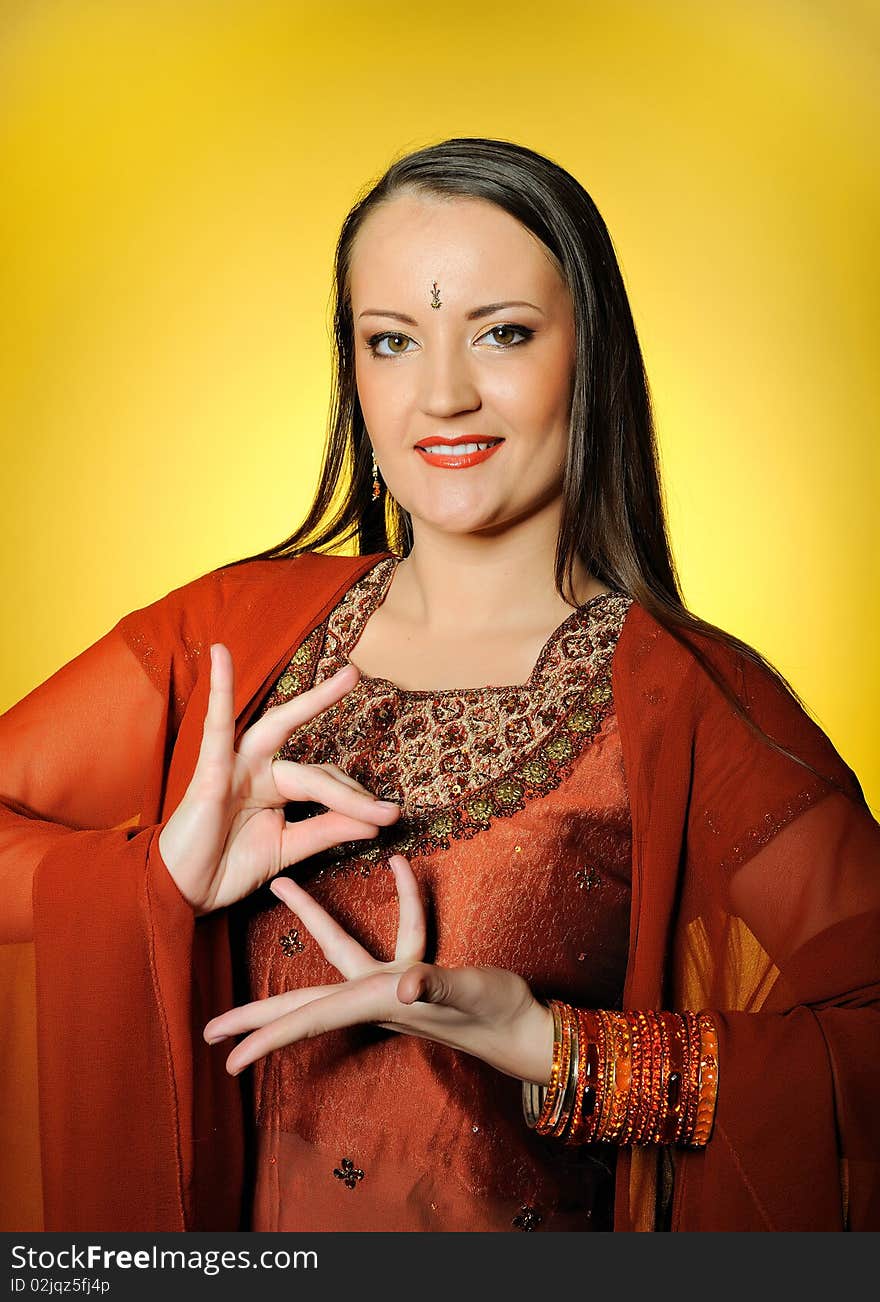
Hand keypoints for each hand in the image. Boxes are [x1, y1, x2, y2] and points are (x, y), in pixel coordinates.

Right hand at [157, 644, 399, 914]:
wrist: (184, 893)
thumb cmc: (227, 867)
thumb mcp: (287, 848)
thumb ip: (326, 831)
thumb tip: (376, 822)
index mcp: (276, 788)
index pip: (324, 782)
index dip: (356, 799)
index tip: (387, 816)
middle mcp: (258, 770)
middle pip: (305, 748)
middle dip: (333, 715)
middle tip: (356, 675)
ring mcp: (234, 767)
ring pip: (278, 730)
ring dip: (310, 702)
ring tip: (343, 675)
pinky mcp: (209, 772)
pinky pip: (216, 728)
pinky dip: (220, 691)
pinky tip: (222, 656)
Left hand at [203, 853, 554, 1085]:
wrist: (530, 1029)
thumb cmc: (500, 1016)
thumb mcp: (470, 995)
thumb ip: (436, 987)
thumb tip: (405, 988)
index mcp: (377, 1003)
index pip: (310, 1020)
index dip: (266, 1035)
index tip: (225, 1055)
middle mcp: (375, 998)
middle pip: (304, 1007)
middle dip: (259, 1015)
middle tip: (211, 1032)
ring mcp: (393, 987)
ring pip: (339, 952)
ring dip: (312, 918)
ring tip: (282, 886)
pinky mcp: (415, 974)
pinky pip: (399, 932)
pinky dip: (401, 900)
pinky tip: (404, 866)